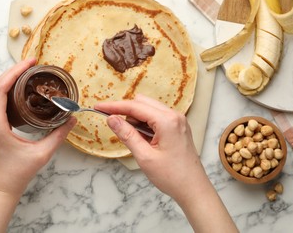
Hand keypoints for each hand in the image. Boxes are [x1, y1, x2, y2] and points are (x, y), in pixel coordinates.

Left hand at [0, 58, 75, 196]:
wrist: (2, 186)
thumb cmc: (18, 172)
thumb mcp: (42, 154)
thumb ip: (58, 135)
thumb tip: (72, 118)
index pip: (0, 88)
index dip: (14, 72)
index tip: (30, 62)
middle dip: (13, 71)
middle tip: (32, 63)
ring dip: (9, 78)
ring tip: (28, 71)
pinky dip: (6, 88)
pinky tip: (20, 87)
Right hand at [95, 94, 237, 231]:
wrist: (193, 189)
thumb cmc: (172, 176)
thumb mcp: (144, 156)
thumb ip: (127, 135)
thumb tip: (112, 119)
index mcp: (167, 121)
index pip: (134, 106)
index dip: (114, 106)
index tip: (99, 107)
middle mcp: (174, 116)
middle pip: (142, 103)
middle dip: (124, 110)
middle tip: (108, 120)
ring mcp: (177, 121)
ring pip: (148, 109)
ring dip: (134, 118)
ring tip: (128, 135)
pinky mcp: (177, 127)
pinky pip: (156, 118)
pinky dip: (144, 124)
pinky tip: (139, 137)